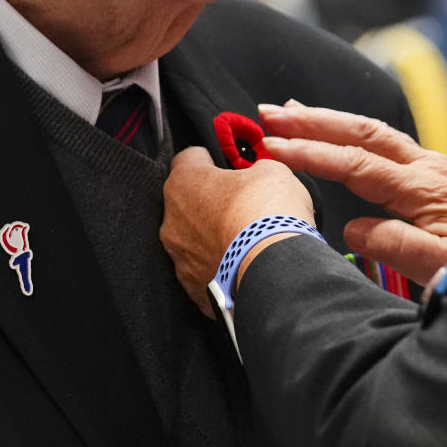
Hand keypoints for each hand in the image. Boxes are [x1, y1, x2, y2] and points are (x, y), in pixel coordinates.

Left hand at [160, 147, 314, 315]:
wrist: (275, 269)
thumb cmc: (267, 212)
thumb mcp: (271, 170)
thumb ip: (255, 168)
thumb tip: (256, 175)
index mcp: (184, 182)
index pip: (188, 158)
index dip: (210, 158)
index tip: (227, 164)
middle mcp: (172, 220)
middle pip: (188, 202)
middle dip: (212, 201)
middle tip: (242, 203)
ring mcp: (180, 258)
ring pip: (194, 239)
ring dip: (214, 236)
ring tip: (245, 238)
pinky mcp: (193, 288)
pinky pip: (204, 270)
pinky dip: (220, 266)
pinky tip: (243, 263)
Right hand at [259, 102, 446, 284]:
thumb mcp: (443, 270)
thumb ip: (398, 247)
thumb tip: (354, 229)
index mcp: (425, 188)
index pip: (356, 162)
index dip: (311, 153)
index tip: (273, 148)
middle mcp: (428, 168)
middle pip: (362, 132)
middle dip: (312, 121)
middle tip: (268, 114)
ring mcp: (432, 168)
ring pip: (373, 132)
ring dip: (330, 120)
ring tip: (290, 112)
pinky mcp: (435, 176)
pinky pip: (385, 144)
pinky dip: (352, 133)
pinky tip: (336, 134)